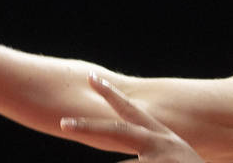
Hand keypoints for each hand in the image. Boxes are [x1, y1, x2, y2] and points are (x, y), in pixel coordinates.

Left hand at [60, 74, 204, 162]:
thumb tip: (120, 147)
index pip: (132, 110)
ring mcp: (159, 158)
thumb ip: (146, 147)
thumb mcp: (168, 156)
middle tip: (64, 123)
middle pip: (117, 131)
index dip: (111, 94)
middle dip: (88, 126)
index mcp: (162, 136)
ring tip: (149, 162)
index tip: (92, 78)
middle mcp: (161, 143)